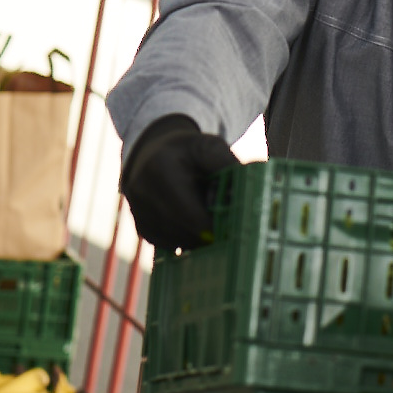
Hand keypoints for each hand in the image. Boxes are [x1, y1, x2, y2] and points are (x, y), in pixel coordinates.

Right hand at [120, 114, 238, 250]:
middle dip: (212, 231)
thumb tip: (252, 184)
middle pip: (188, 232)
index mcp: (162, 171)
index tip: (237, 223)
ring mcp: (139, 214)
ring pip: (181, 242)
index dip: (218, 225)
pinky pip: (172, 245)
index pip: (193, 216)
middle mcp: (143, 194)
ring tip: (206, 213)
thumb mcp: (209, 147)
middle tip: (227, 220)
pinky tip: (193, 221)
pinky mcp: (143, 230)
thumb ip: (228, 164)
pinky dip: (187, 238)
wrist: (152, 153)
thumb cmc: (187, 151)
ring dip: (200, 236)